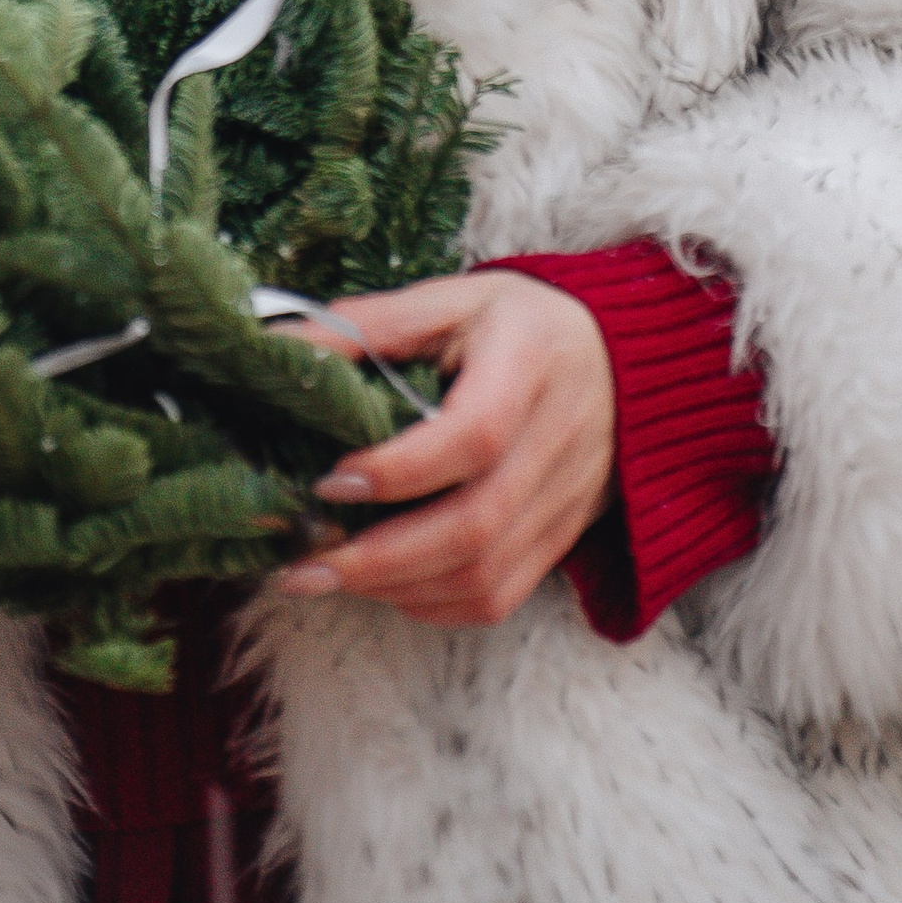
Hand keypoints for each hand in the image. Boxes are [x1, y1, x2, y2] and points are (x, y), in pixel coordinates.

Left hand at [272, 270, 616, 625]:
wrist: (620, 359)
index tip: (328, 480)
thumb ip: (369, 325)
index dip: (400, 469)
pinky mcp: (561, 540)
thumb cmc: (516, 324)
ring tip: (326, 575)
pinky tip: (382, 586)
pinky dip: (433, 604)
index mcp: (530, 362)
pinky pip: (499, 598)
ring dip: (397, 588)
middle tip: (303, 563)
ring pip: (486, 577)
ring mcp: (566, 501)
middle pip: (476, 526)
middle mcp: (558, 440)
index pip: (474, 435)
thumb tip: (280, 347)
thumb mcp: (450, 298)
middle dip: (380, 557)